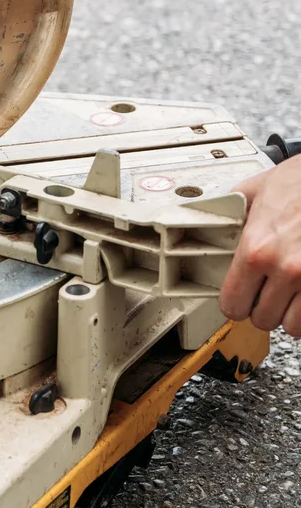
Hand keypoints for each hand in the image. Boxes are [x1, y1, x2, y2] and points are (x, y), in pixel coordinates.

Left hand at [220, 154, 300, 336]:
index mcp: (257, 248)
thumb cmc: (299, 181)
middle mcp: (285, 268)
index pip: (233, 304)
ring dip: (288, 313)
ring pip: (293, 326)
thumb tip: (214, 223)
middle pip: (263, 319)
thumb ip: (233, 215)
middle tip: (264, 293)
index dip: (234, 303)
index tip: (239, 298)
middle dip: (262, 308)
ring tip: (287, 295)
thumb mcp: (254, 191)